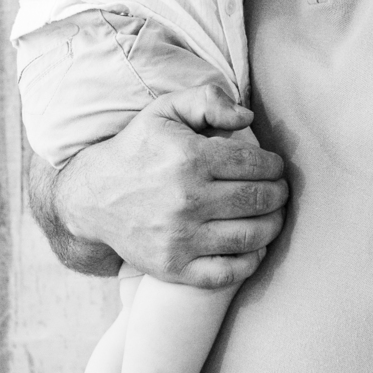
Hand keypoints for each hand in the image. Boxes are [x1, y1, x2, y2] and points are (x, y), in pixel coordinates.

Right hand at [42, 83, 288, 287]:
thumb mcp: (165, 111)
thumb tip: (247, 117)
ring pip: (251, 236)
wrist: (92, 197)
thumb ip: (207, 100)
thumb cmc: (138, 150)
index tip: (275, 168)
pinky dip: (251, 261)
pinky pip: (228, 272)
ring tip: (274, 216)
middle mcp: (186, 199)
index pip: (255, 164)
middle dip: (279, 194)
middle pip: (259, 199)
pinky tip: (254, 246)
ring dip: (274, 225)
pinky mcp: (174, 267)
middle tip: (279, 191)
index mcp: (189, 158)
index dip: (274, 165)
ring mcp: (180, 238)